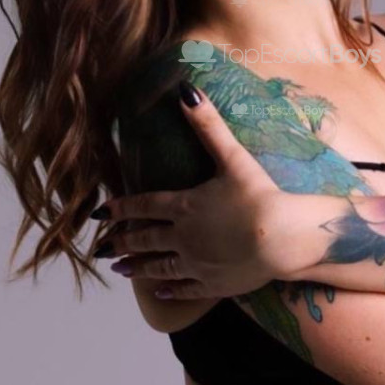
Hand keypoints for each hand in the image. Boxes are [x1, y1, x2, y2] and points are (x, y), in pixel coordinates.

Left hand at [91, 81, 289, 298]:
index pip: (143, 206)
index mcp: (183, 206)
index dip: (120, 209)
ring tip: (120, 269)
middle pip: (144, 239)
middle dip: (121, 241)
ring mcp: (196, 263)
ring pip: (158, 267)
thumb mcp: (233, 157)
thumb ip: (208, 126)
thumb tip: (186, 91)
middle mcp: (182, 237)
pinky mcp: (213, 284)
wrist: (283, 239)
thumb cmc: (260, 196)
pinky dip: (169, 290)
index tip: (101, 216)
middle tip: (102, 247)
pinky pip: (184, 288)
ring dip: (137, 267)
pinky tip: (160, 292)